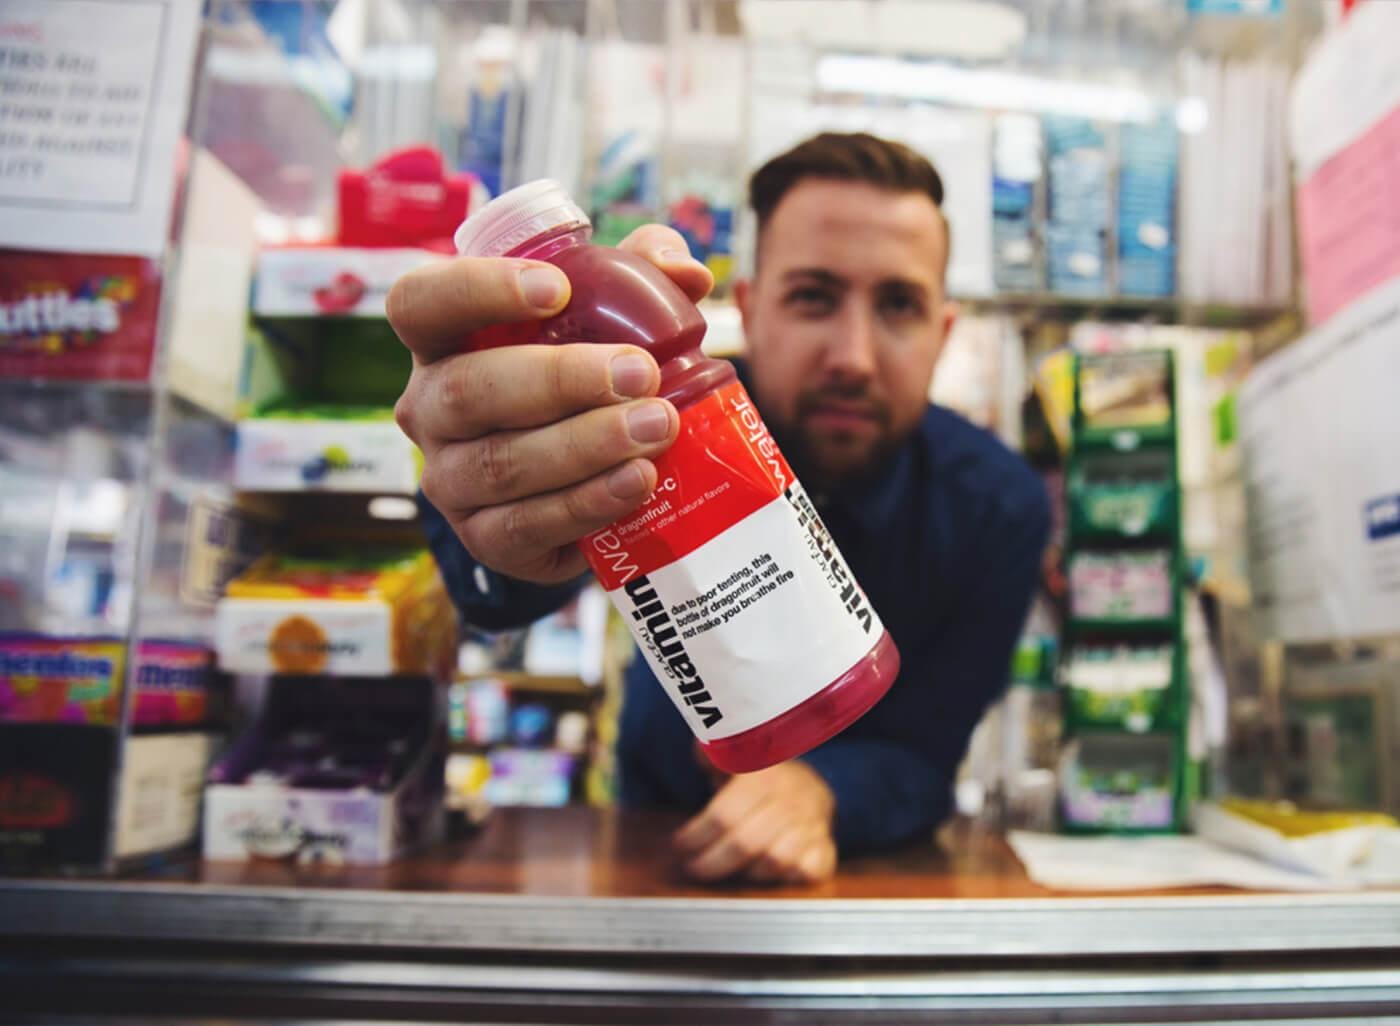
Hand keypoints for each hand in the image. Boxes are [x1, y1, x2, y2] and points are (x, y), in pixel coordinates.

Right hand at [387, 226, 712, 583]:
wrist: (582, 489)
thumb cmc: (583, 384)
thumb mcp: (608, 321)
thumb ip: (643, 281)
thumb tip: (687, 274)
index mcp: (442, 342)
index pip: (420, 302)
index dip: (477, 289)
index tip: (557, 289)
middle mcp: (430, 410)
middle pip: (468, 389)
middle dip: (559, 379)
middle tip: (638, 373)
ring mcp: (450, 480)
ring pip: (501, 462)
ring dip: (585, 444)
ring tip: (657, 427)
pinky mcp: (484, 539)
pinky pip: (526, 525)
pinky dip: (587, 502)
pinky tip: (637, 481)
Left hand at [674, 762, 837, 884]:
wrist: (810, 786)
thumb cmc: (760, 780)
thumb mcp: (735, 759)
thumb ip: (714, 755)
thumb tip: (702, 750)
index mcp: (765, 775)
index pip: (724, 814)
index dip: (696, 835)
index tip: (679, 845)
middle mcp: (792, 799)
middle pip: (746, 843)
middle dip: (712, 862)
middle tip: (694, 867)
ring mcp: (813, 824)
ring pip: (776, 861)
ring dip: (747, 871)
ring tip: (730, 867)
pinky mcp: (826, 847)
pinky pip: (810, 871)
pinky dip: (788, 877)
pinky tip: (768, 870)